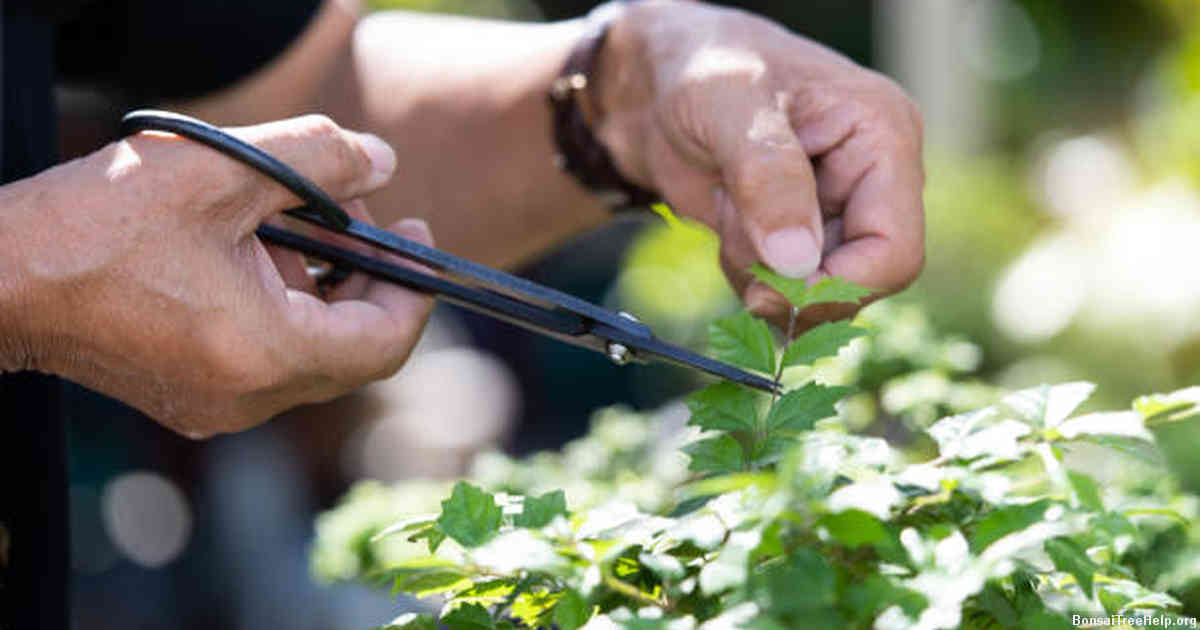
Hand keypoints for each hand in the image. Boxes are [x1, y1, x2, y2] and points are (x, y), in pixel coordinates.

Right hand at [0, 115, 433, 436]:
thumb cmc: (98, 224)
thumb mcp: (218, 170)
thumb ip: (316, 159)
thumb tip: (382, 162)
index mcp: (266, 353)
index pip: (386, 343)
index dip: (415, 288)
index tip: (415, 233)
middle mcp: (249, 399)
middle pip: (354, 353)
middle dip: (369, 285)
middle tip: (360, 221)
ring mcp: (217, 409)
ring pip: (312, 357)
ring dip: (323, 295)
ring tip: (292, 228)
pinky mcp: (190, 399)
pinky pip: (268, 363)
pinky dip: (284, 314)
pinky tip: (252, 259)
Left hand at [595, 0, 924, 328]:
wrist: (657, 80)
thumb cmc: (702, 64)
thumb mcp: (729, 103)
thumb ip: (766, 176)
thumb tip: (797, 258)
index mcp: (883, 137)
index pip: (895, 249)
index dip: (837, 286)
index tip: (770, 290)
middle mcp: (870, 182)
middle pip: (855, 283)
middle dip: (786, 276)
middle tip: (732, 225)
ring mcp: (834, 212)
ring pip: (812, 294)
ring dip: (756, 268)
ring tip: (727, 201)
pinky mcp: (796, 235)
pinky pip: (780, 289)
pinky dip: (743, 268)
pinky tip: (725, 214)